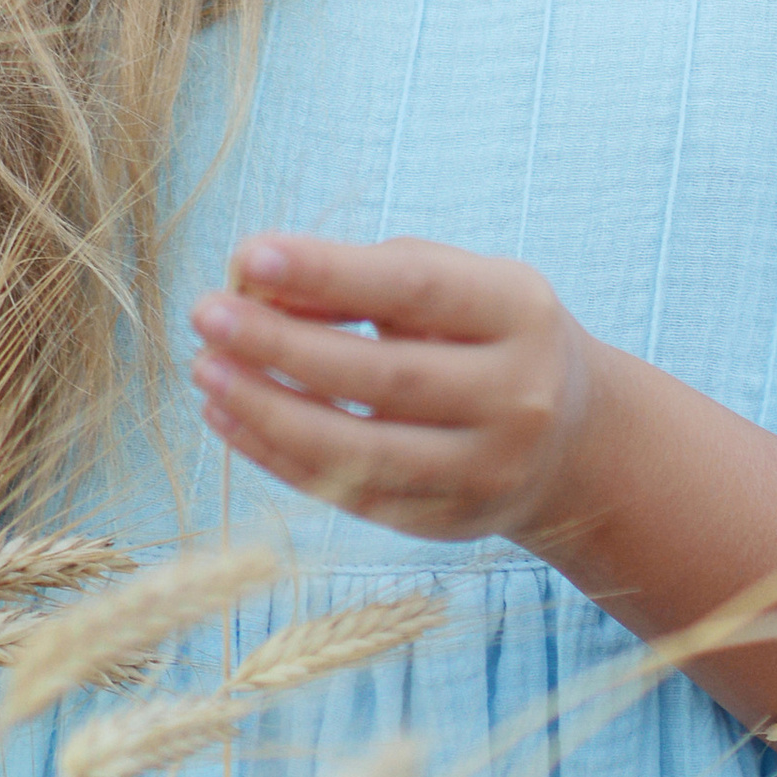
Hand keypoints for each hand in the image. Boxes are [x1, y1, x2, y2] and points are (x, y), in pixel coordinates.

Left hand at [188, 235, 598, 542]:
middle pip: (384, 377)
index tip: (250, 253)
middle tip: (207, 315)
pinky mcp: (446, 523)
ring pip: (362, 451)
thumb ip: (362, 281)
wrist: (571, 438)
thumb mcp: (450, 285)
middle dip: (283, 345)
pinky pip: (350, 493)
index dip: (331, 271)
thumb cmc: (485, 334)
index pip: (417, 288)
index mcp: (520, 313)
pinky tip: (229, 419)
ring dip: (269, 411)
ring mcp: (485, 471)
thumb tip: (257, 282)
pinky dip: (280, 457)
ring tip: (206, 372)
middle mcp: (516, 396)